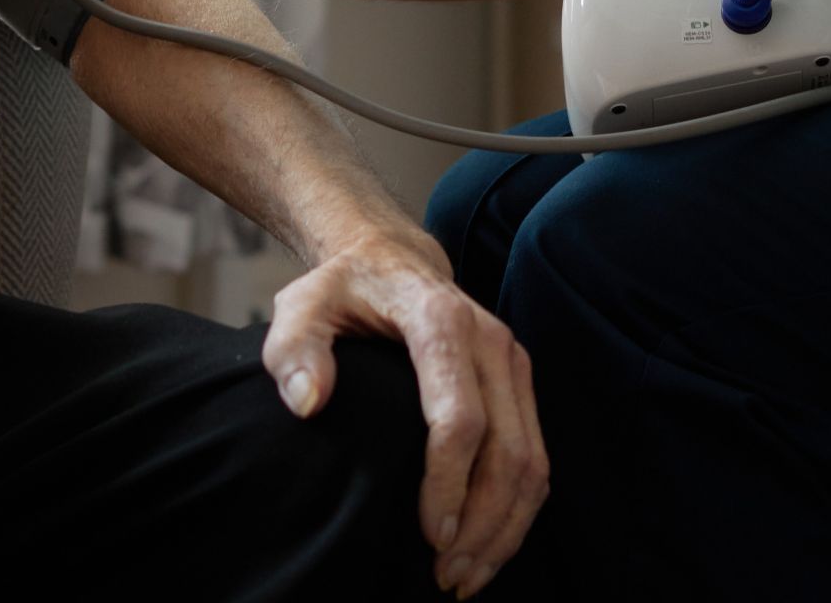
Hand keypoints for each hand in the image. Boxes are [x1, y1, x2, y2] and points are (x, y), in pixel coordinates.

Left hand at [263, 227, 547, 597]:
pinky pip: (536, 455)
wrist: (390, 259)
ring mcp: (512, 360)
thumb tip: (308, 402)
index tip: (428, 536)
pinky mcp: (520, 381)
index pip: (459, 416)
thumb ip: (294, 349)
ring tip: (464, 578)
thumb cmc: (343, 291)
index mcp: (439, 319)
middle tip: (445, 578)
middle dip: (482, 524)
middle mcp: (489, 339)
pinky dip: (519, 510)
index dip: (449, 484)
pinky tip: (487, 547)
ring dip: (506, 528)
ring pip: (532, 460)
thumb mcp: (303, 305)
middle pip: (507, 449)